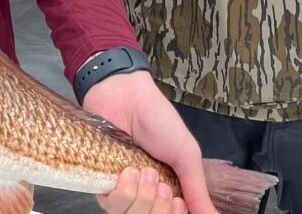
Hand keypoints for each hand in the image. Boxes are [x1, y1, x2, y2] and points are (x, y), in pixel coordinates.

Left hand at [84, 70, 212, 213]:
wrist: (125, 99)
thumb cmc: (159, 122)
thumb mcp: (186, 155)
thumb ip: (198, 190)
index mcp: (170, 189)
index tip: (177, 202)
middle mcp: (148, 195)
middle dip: (159, 207)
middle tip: (161, 183)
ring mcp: (125, 192)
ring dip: (142, 197)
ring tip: (145, 172)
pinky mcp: (103, 186)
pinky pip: (112, 207)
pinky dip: (123, 192)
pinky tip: (128, 172)